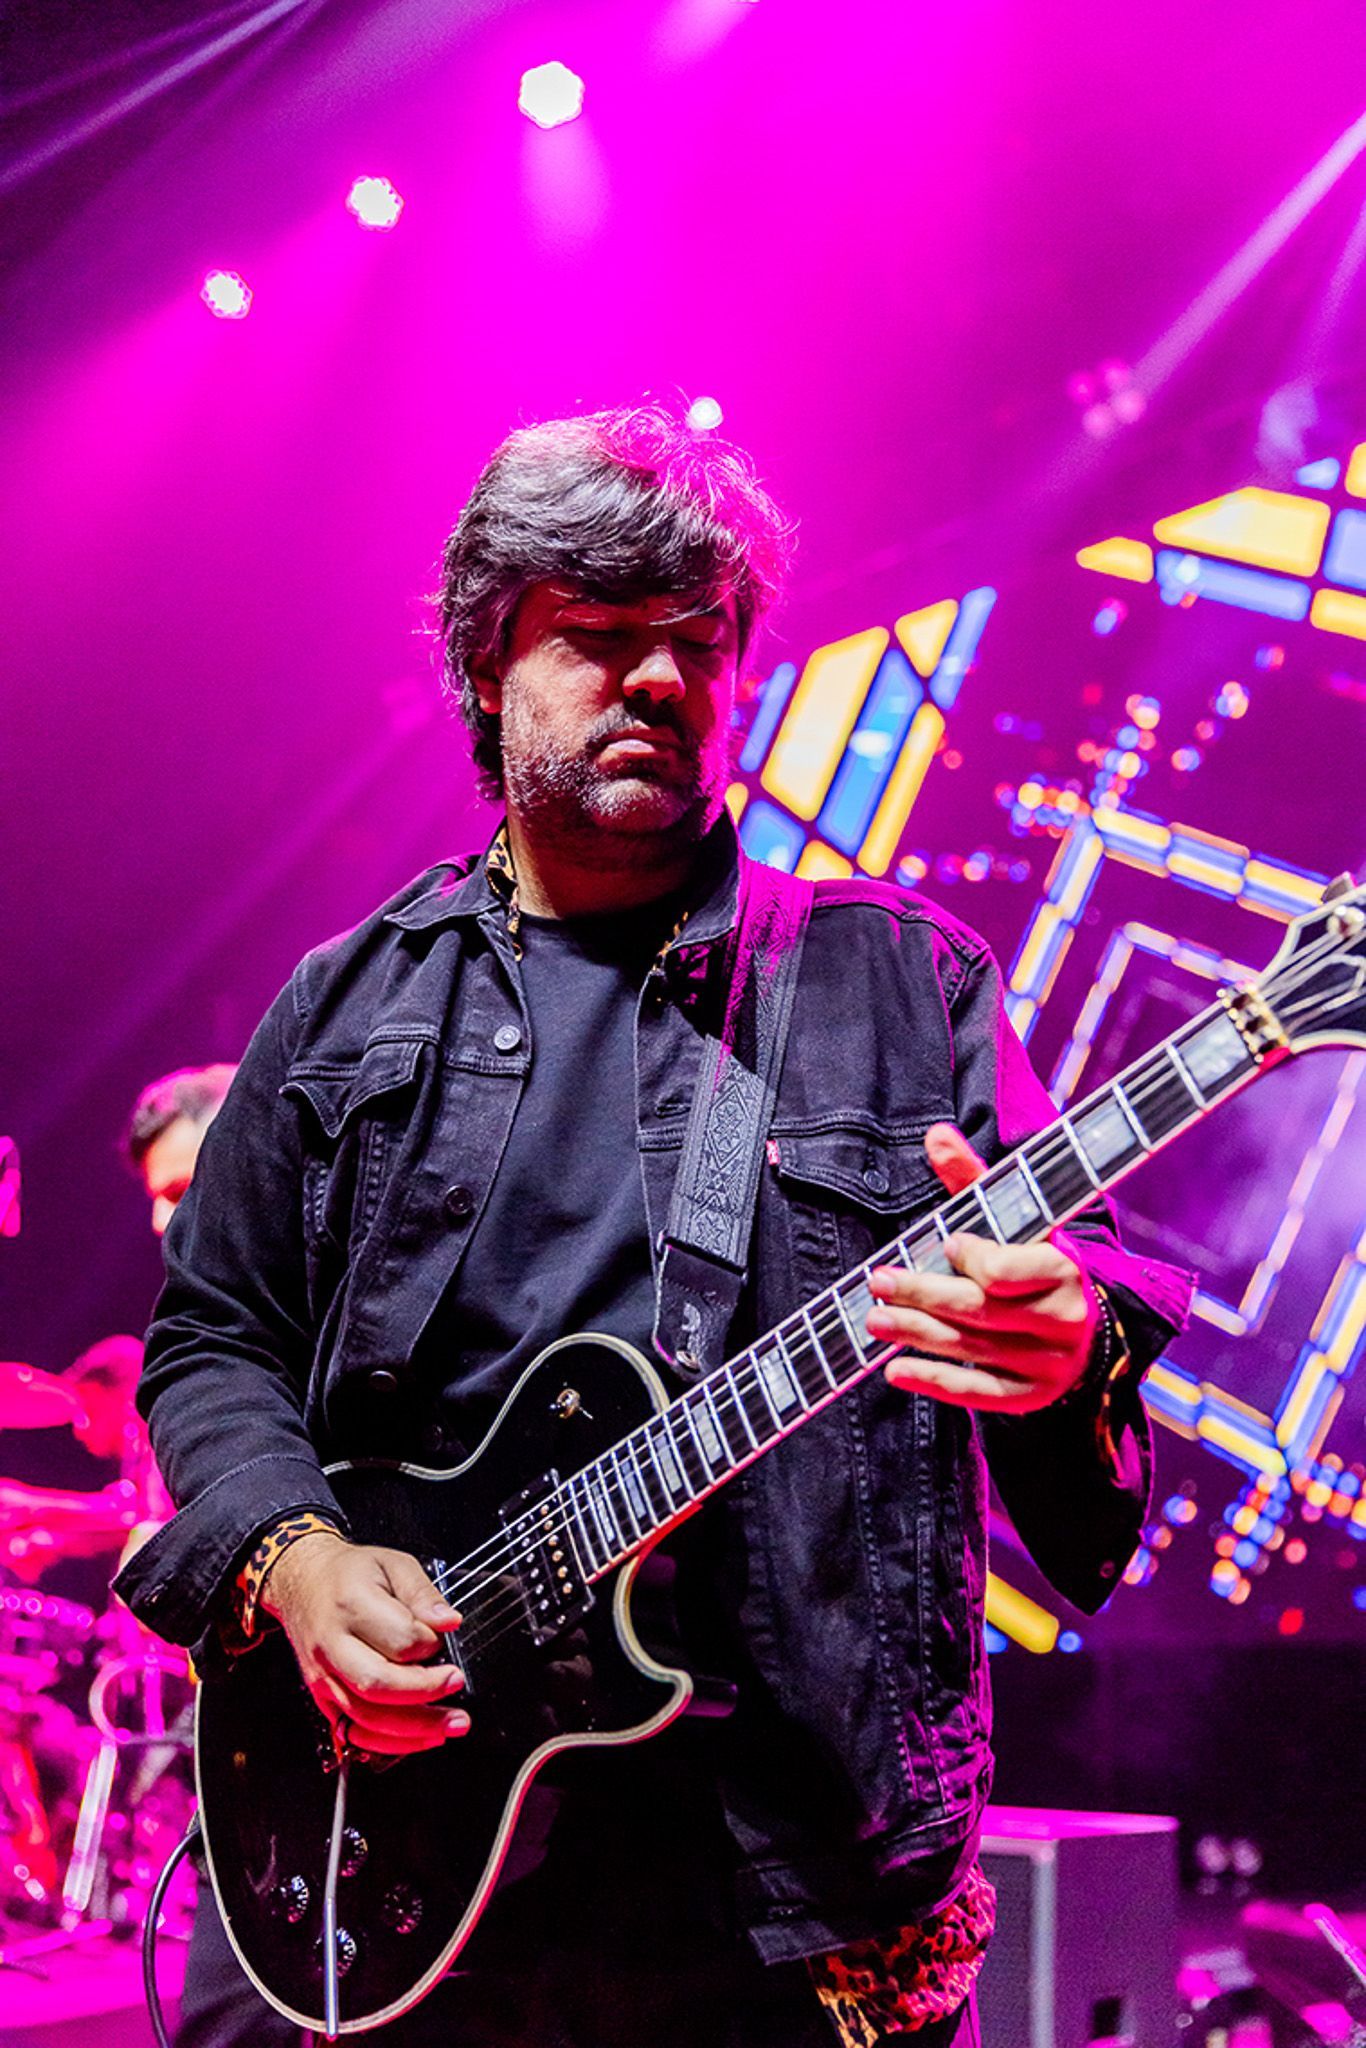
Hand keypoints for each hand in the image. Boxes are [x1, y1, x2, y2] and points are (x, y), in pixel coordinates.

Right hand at [261, 1530, 466, 1755]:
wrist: (302, 1582)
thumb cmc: (350, 1573)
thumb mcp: (393, 1563)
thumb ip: (423, 1593)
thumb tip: (449, 1622)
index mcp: (351, 1604)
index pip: (399, 1638)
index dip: (431, 1642)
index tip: (444, 1636)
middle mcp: (332, 1645)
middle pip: (378, 1684)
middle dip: (425, 1692)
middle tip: (456, 1684)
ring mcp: (323, 1676)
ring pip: (366, 1716)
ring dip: (413, 1729)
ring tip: (450, 1726)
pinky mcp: (322, 1697)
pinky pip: (353, 1731)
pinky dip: (388, 1743)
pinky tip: (420, 1738)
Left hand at [869, 1122, 1097, 1413]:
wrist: (1081, 1325)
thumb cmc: (1033, 1260)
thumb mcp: (1014, 1219)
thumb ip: (974, 1179)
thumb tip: (936, 1135)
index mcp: (1062, 1268)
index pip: (1010, 1270)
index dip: (976, 1258)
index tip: (948, 1244)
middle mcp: (1062, 1319)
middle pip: (981, 1311)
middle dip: (923, 1294)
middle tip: (878, 1281)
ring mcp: (1048, 1363)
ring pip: (973, 1350)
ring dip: (916, 1335)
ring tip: (874, 1319)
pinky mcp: (1030, 1396)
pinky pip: (979, 1394)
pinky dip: (935, 1382)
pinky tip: (896, 1370)